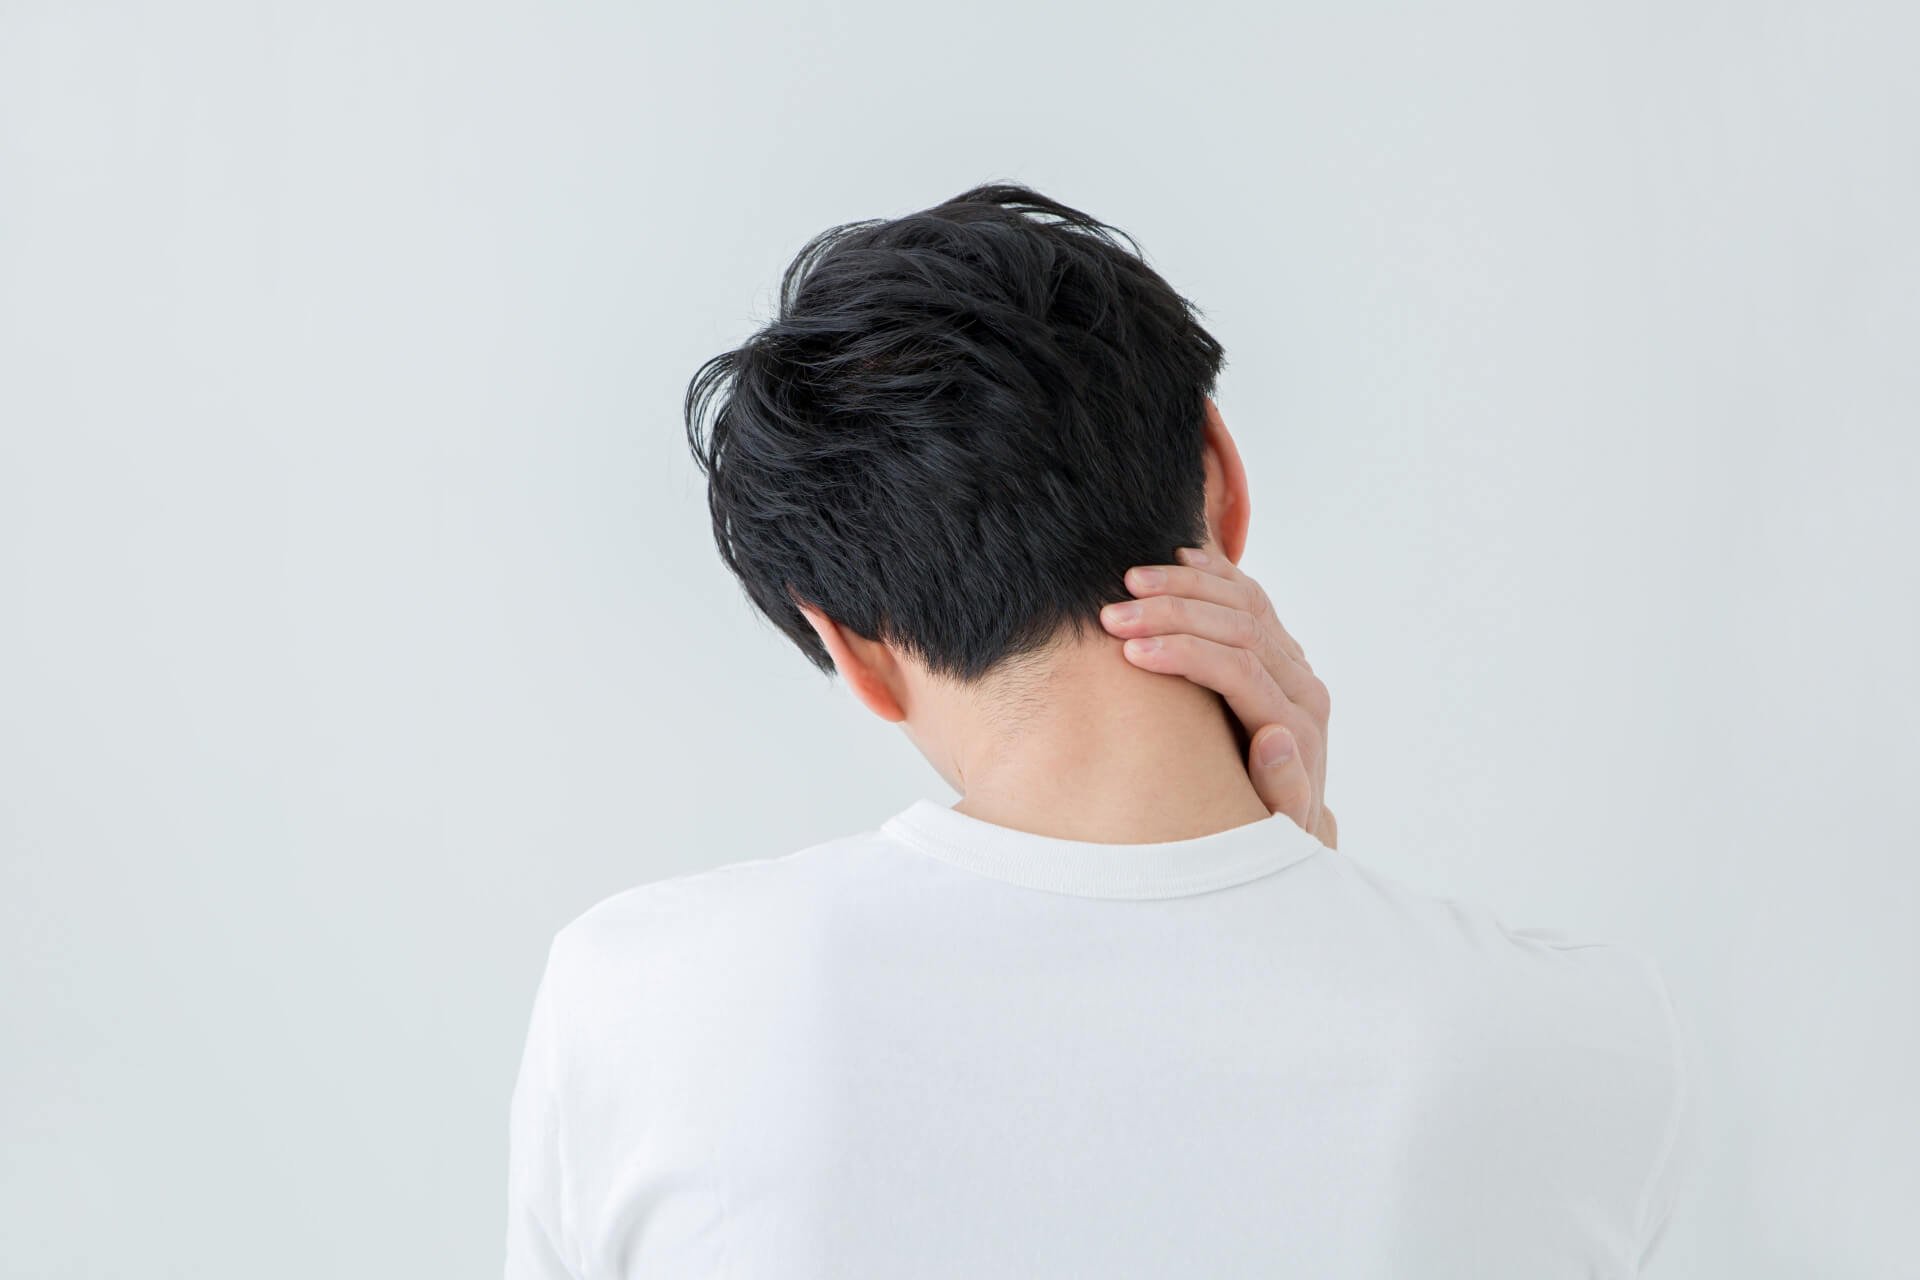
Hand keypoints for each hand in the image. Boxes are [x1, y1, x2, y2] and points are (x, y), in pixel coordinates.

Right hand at [1099, 545, 1335, 847]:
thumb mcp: (1273, 825)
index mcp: (1298, 722)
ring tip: (1129, 581)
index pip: (1241, 669)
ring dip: (1184, 584)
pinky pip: (1248, 595)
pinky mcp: (1278, 648)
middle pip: (1240, 626)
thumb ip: (1280, 786)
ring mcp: (1291, 660)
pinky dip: (1212, 573)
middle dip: (1173, 613)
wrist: (1288, 818)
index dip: (1184, 654)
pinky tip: (1177, 557)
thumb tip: (1276, 738)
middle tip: (1111, 613)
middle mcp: (1301, 684)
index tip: (1130, 651)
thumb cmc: (1264, 828)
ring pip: (1243, 601)